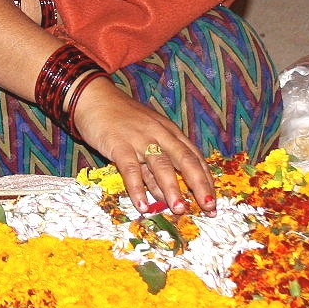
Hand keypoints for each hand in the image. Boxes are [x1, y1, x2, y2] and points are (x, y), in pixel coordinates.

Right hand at [70, 77, 215, 215]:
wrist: (95, 98)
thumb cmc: (123, 120)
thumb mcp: (146, 139)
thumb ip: (156, 168)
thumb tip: (168, 198)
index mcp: (170, 133)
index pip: (194, 157)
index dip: (206, 180)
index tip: (213, 201)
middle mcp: (160, 135)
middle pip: (185, 160)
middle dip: (199, 185)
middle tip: (208, 207)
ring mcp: (140, 139)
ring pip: (161, 165)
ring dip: (172, 189)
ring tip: (179, 209)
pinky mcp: (119, 144)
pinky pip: (130, 169)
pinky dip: (137, 188)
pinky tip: (142, 205)